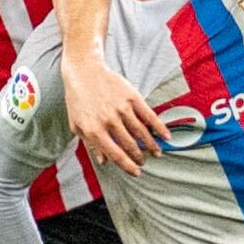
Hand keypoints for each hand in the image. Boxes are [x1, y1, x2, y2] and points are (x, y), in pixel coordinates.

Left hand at [61, 51, 167, 175]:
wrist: (83, 71)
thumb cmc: (78, 99)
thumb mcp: (77, 124)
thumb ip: (90, 144)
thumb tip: (103, 162)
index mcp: (94, 131)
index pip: (115, 154)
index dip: (127, 166)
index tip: (136, 173)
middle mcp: (108, 121)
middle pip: (130, 145)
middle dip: (139, 157)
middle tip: (144, 162)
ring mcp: (121, 108)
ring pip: (141, 132)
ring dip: (151, 145)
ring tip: (156, 152)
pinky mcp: (131, 97)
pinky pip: (149, 116)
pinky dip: (159, 127)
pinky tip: (166, 136)